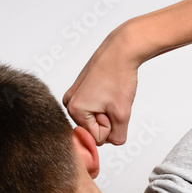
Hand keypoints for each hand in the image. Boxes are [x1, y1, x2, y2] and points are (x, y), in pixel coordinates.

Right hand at [62, 24, 139, 146]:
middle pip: (94, 130)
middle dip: (107, 120)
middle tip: (111, 99)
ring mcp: (73, 97)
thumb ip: (118, 138)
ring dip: (107, 112)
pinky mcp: (79, 92)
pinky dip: (104, 104)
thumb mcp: (123, 114)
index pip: (97, 139)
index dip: (110, 126)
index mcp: (74, 110)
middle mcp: (68, 104)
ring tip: (109, 94)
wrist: (121, 50)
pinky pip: (95, 109)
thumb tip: (112, 142)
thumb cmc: (119, 76)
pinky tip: (107, 90)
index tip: (111, 106)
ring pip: (95, 120)